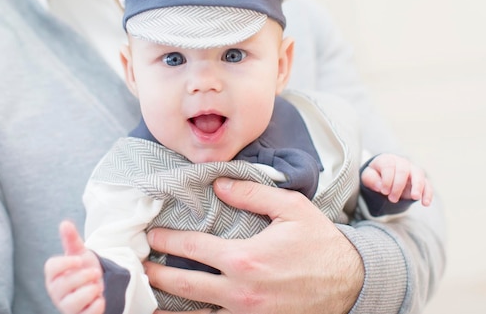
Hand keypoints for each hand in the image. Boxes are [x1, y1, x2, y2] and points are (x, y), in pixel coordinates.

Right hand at [44, 220, 104, 313]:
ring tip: (98, 286)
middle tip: (96, 272)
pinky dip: (95, 307)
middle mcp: (57, 291)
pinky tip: (100, 300)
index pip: (52, 268)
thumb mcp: (80, 253)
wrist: (97, 285)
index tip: (79, 260)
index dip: (65, 263)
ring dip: (90, 292)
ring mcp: (66, 306)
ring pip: (72, 303)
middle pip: (63, 285)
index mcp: (54, 274)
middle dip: (83, 277)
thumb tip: (65, 223)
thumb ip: (72, 239)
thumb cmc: (83, 268)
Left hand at [146, 178, 363, 313]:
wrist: (349, 282)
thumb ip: (252, 194)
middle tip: (136, 265)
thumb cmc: (320, 243)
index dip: (166, 241)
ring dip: (166, 305)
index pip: (192, 248)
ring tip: (146, 296)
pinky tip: (182, 313)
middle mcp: (239, 291)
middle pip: (183, 285)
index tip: (150, 235)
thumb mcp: (291, 209)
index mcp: (245, 258)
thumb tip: (218, 183)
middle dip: (155, 275)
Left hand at [361, 153, 432, 204]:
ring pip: (418, 174)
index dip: (387, 180)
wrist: (384, 178)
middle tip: (392, 199)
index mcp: (387, 159)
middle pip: (403, 170)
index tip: (383, 191)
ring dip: (417, 186)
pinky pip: (427, 184)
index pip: (389, 166)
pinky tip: (426, 203)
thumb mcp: (368, 176)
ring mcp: (412, 170)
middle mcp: (401, 162)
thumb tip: (380, 186)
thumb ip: (371, 179)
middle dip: (398, 186)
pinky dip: (428, 193)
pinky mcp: (420, 181)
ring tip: (415, 197)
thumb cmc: (375, 176)